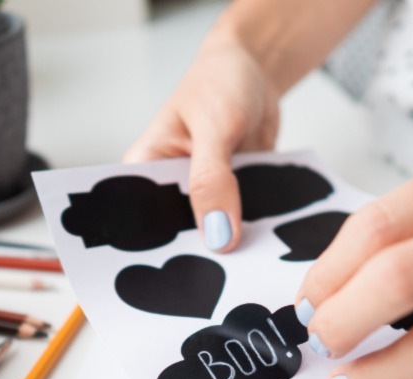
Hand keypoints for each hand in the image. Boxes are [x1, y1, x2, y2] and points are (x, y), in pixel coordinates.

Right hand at [124, 35, 280, 252]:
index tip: (186, 271)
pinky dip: (255, 232)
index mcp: (144, 170)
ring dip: (233, 247)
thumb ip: (212, 179)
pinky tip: (271, 242)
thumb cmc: (219, 82)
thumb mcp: (215, 127)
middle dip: (202, 253)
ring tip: (253, 261)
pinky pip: (242, 225)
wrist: (255, 71)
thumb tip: (217, 235)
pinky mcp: (231, 200)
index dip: (160, 249)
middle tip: (227, 273)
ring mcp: (201, 198)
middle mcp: (169, 190)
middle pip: (178, 237)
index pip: (141, 221)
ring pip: (213, 235)